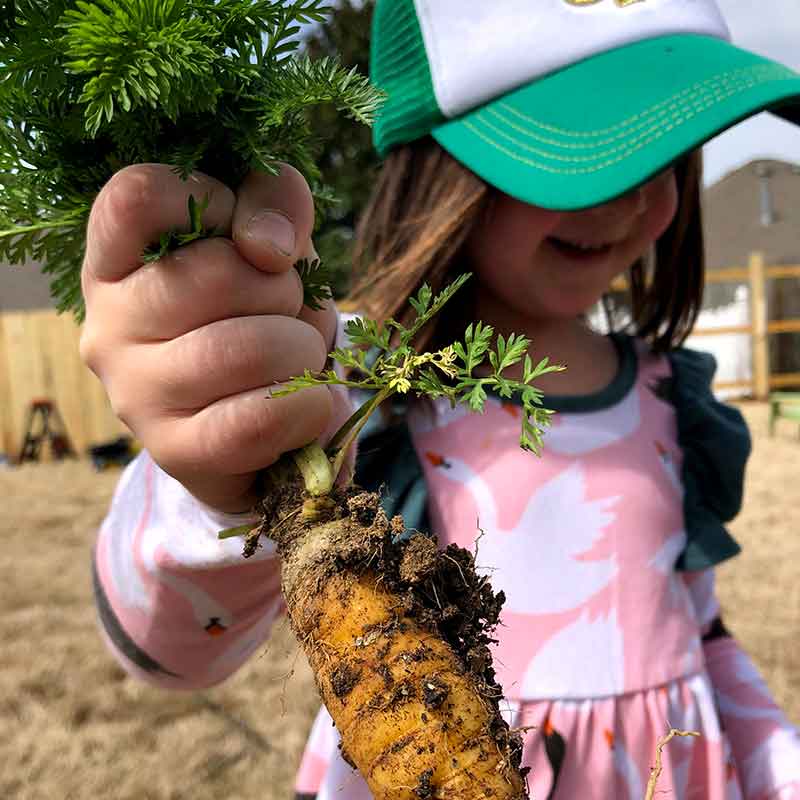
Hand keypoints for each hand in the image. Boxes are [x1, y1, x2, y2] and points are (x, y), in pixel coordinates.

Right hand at [80, 163, 350, 512]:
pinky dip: (310, 404)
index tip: (250, 237)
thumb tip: (268, 246)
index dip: (214, 199)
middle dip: (284, 289)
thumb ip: (275, 201)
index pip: (135, 197)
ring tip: (298, 357)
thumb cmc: (261, 316)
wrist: (259, 426)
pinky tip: (305, 400)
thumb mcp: (273, 241)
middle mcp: (108, 327)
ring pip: (244, 350)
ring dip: (302, 348)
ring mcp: (135, 394)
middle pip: (215, 275)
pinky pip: (260, 419)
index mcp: (118, 263)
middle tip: (285, 311)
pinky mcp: (176, 452)